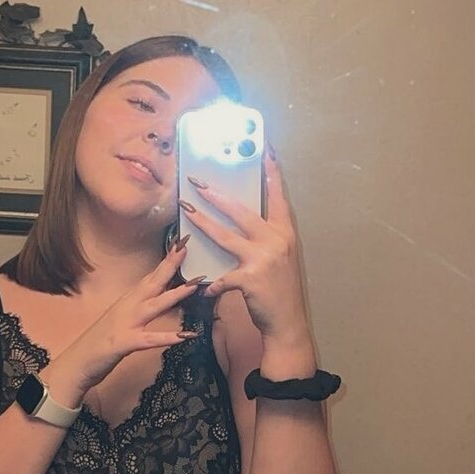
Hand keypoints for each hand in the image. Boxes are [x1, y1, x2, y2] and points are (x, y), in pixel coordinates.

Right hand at [59, 240, 204, 390]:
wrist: (76, 364)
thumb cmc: (97, 346)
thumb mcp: (118, 322)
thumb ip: (134, 311)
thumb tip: (149, 302)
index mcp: (126, 303)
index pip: (149, 279)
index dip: (165, 263)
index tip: (180, 246)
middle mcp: (126, 309)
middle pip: (152, 284)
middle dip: (170, 266)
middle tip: (186, 247)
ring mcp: (125, 325)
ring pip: (153, 306)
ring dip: (174, 295)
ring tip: (194, 286)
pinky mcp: (124, 344)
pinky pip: (149, 340)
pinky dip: (166, 337)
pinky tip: (184, 336)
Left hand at [180, 145, 311, 345]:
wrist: (286, 323)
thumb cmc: (279, 292)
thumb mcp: (280, 260)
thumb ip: (266, 241)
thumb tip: (244, 227)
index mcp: (284, 234)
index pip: (277, 197)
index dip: (271, 173)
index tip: (264, 150)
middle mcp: (275, 241)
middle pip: (242, 211)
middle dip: (217, 195)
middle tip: (199, 182)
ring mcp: (262, 259)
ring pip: (226, 236)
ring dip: (203, 223)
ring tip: (187, 211)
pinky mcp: (249, 278)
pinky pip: (222, 277)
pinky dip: (213, 285)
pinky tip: (207, 290)